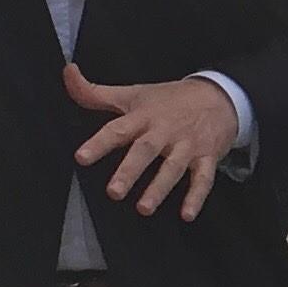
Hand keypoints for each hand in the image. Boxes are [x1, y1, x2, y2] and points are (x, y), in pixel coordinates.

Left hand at [67, 66, 237, 219]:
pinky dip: (196, 197)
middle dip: (129, 171)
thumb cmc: (169, 100)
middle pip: (146, 151)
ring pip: (173, 168)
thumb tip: (68, 72)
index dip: (99, 143)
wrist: (219, 96)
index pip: (118, 130)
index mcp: (144, 116)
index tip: (82, 157)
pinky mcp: (207, 157)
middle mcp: (164, 131)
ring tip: (144, 208)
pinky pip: (203, 179)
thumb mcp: (133, 94)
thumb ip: (96, 93)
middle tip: (113, 193)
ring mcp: (187, 145)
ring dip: (159, 189)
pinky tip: (187, 215)